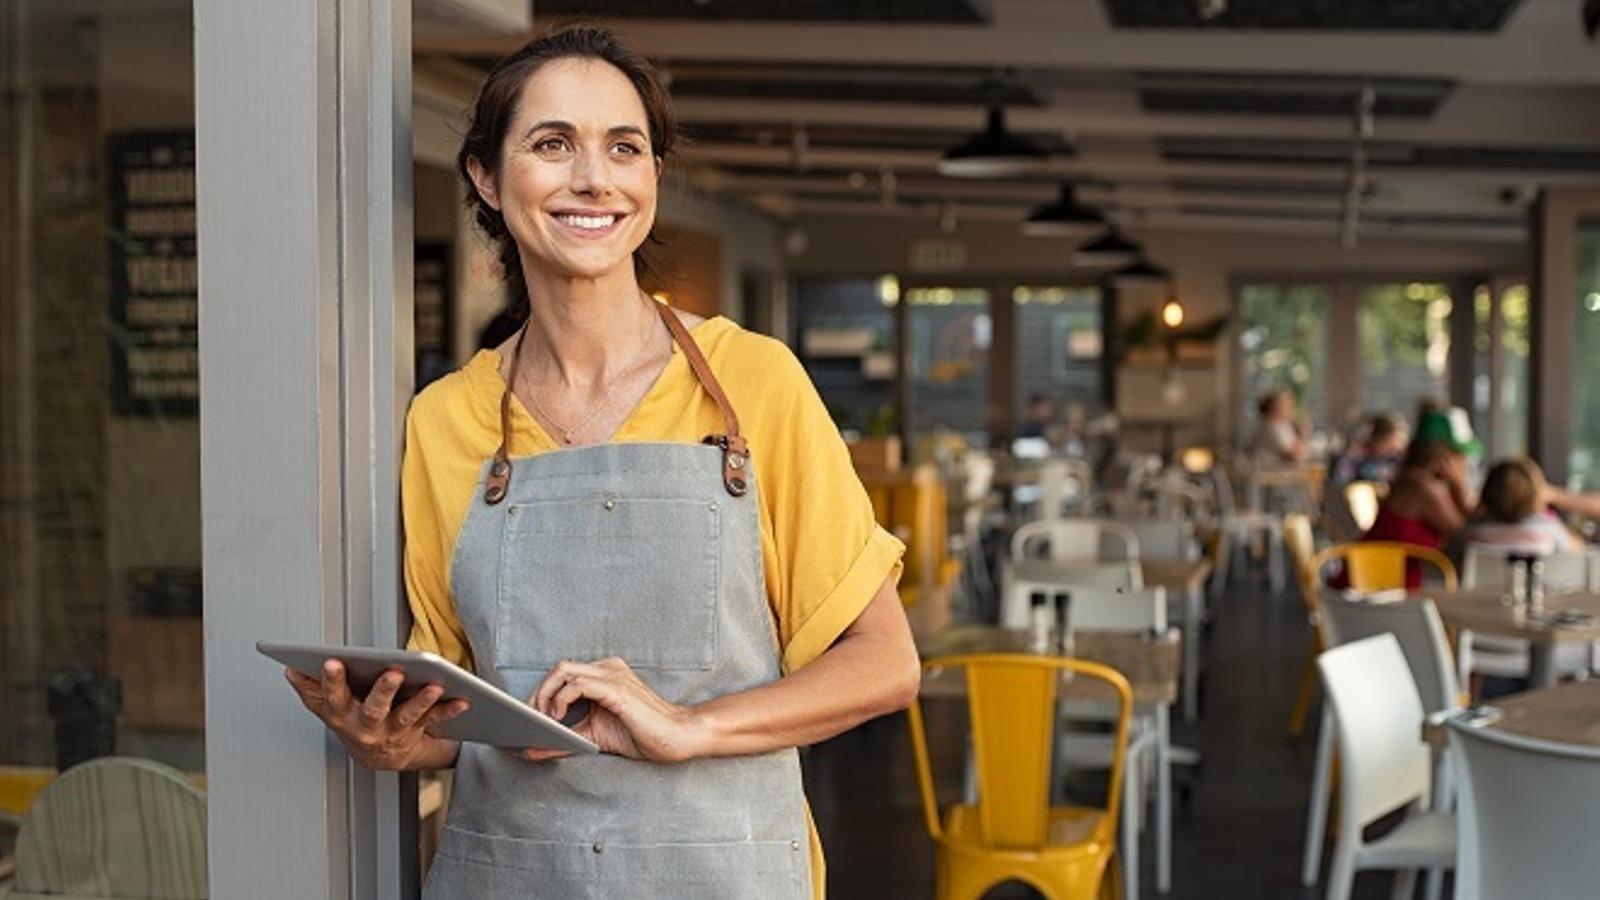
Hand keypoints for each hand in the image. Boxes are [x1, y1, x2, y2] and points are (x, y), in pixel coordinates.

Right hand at [284, 661, 467, 770]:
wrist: (379, 757)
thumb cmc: (353, 721)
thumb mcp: (328, 707)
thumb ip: (311, 689)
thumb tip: (291, 669)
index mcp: (342, 714)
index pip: (333, 697)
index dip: (331, 681)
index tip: (332, 661)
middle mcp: (366, 727)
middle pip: (374, 708)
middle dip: (383, 690)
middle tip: (393, 672)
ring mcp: (392, 732)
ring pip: (407, 716)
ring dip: (422, 701)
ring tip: (436, 686)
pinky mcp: (416, 732)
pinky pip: (433, 720)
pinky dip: (449, 710)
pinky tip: (462, 699)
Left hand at [524, 658, 702, 763]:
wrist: (677, 737)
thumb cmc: (642, 735)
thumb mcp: (594, 737)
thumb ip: (565, 740)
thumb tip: (531, 749)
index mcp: (604, 675)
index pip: (562, 673)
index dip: (540, 692)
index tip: (526, 716)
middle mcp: (607, 669)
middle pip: (558, 668)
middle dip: (537, 693)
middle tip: (529, 720)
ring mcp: (612, 675)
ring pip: (563, 671)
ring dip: (544, 695)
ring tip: (541, 720)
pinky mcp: (616, 688)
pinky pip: (577, 685)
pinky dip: (560, 701)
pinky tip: (558, 719)